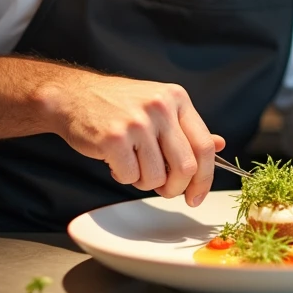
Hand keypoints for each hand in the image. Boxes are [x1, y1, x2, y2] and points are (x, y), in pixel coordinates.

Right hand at [46, 71, 223, 206]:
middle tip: (163, 190)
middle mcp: (161, 107)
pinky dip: (123, 178)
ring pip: (157, 177)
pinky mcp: (114, 138)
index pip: (204, 146)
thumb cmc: (117, 106)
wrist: (73, 96)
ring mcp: (137, 122)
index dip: (205, 178)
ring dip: (144, 182)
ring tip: (132, 165)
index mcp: (177, 99)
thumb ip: (186, 129)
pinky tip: (115, 161)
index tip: (197, 195)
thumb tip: (219, 146)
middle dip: (176, 188)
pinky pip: (130, 177)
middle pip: (186, 167)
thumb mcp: (158, 107)